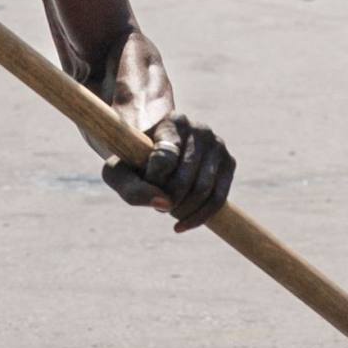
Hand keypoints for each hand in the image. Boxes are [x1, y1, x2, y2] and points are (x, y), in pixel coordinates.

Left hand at [108, 116, 234, 228]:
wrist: (153, 152)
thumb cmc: (132, 162)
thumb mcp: (118, 173)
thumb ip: (132, 189)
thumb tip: (164, 204)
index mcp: (172, 122)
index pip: (164, 159)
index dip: (152, 181)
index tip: (145, 183)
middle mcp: (200, 129)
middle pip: (185, 179)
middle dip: (168, 200)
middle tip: (157, 205)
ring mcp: (217, 145)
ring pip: (203, 190)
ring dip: (182, 210)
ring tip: (168, 211)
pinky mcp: (229, 162)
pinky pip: (219, 198)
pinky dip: (199, 217)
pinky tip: (181, 225)